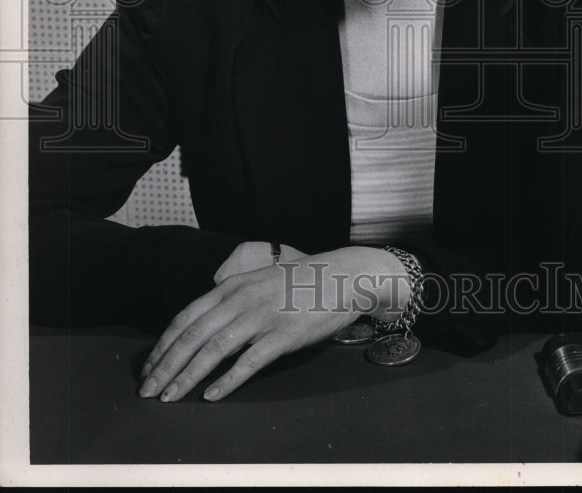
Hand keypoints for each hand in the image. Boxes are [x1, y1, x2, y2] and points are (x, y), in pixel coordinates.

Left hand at [138, 246, 408, 401]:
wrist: (340, 276)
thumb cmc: (299, 282)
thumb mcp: (257, 282)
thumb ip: (231, 299)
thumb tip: (203, 325)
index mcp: (232, 286)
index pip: (186, 317)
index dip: (164, 345)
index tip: (149, 368)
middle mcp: (241, 299)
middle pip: (193, 336)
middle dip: (166, 365)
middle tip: (149, 390)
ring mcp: (262, 316)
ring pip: (214, 349)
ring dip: (188, 376)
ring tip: (170, 397)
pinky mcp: (283, 335)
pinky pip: (249, 360)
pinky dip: (227, 379)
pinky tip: (213, 395)